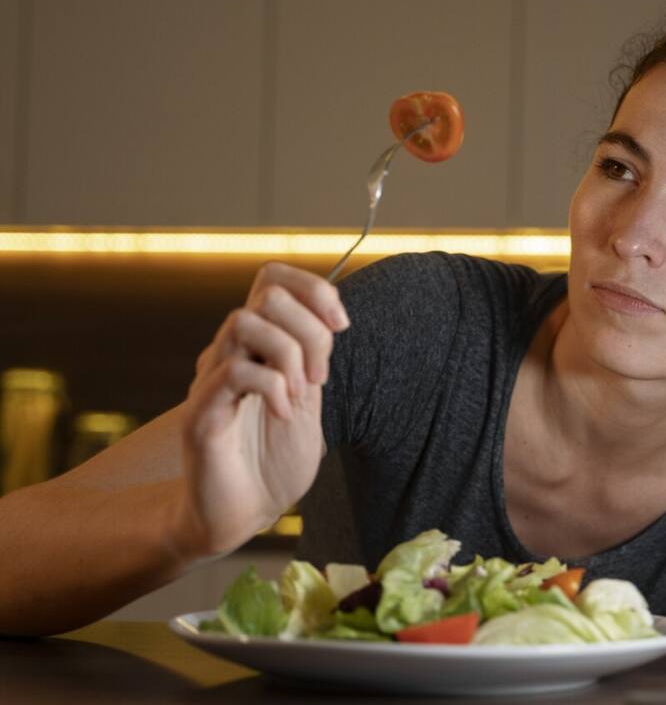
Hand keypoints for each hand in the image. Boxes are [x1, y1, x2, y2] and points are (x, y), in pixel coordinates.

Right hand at [175, 262, 349, 557]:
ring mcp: (211, 380)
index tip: (341, 325)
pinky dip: (272, 388)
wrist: (245, 512)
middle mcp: (229, 353)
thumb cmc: (275, 459)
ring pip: (244, 322)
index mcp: (257, 345)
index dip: (312, 287)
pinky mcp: (200, 414)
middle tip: (319, 378)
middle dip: (310, 330)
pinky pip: (233, 372)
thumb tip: (332, 315)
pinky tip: (285, 414)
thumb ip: (312, 357)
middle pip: (266, 296)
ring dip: (288, 355)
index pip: (271, 277)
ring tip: (302, 396)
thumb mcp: (307, 397)